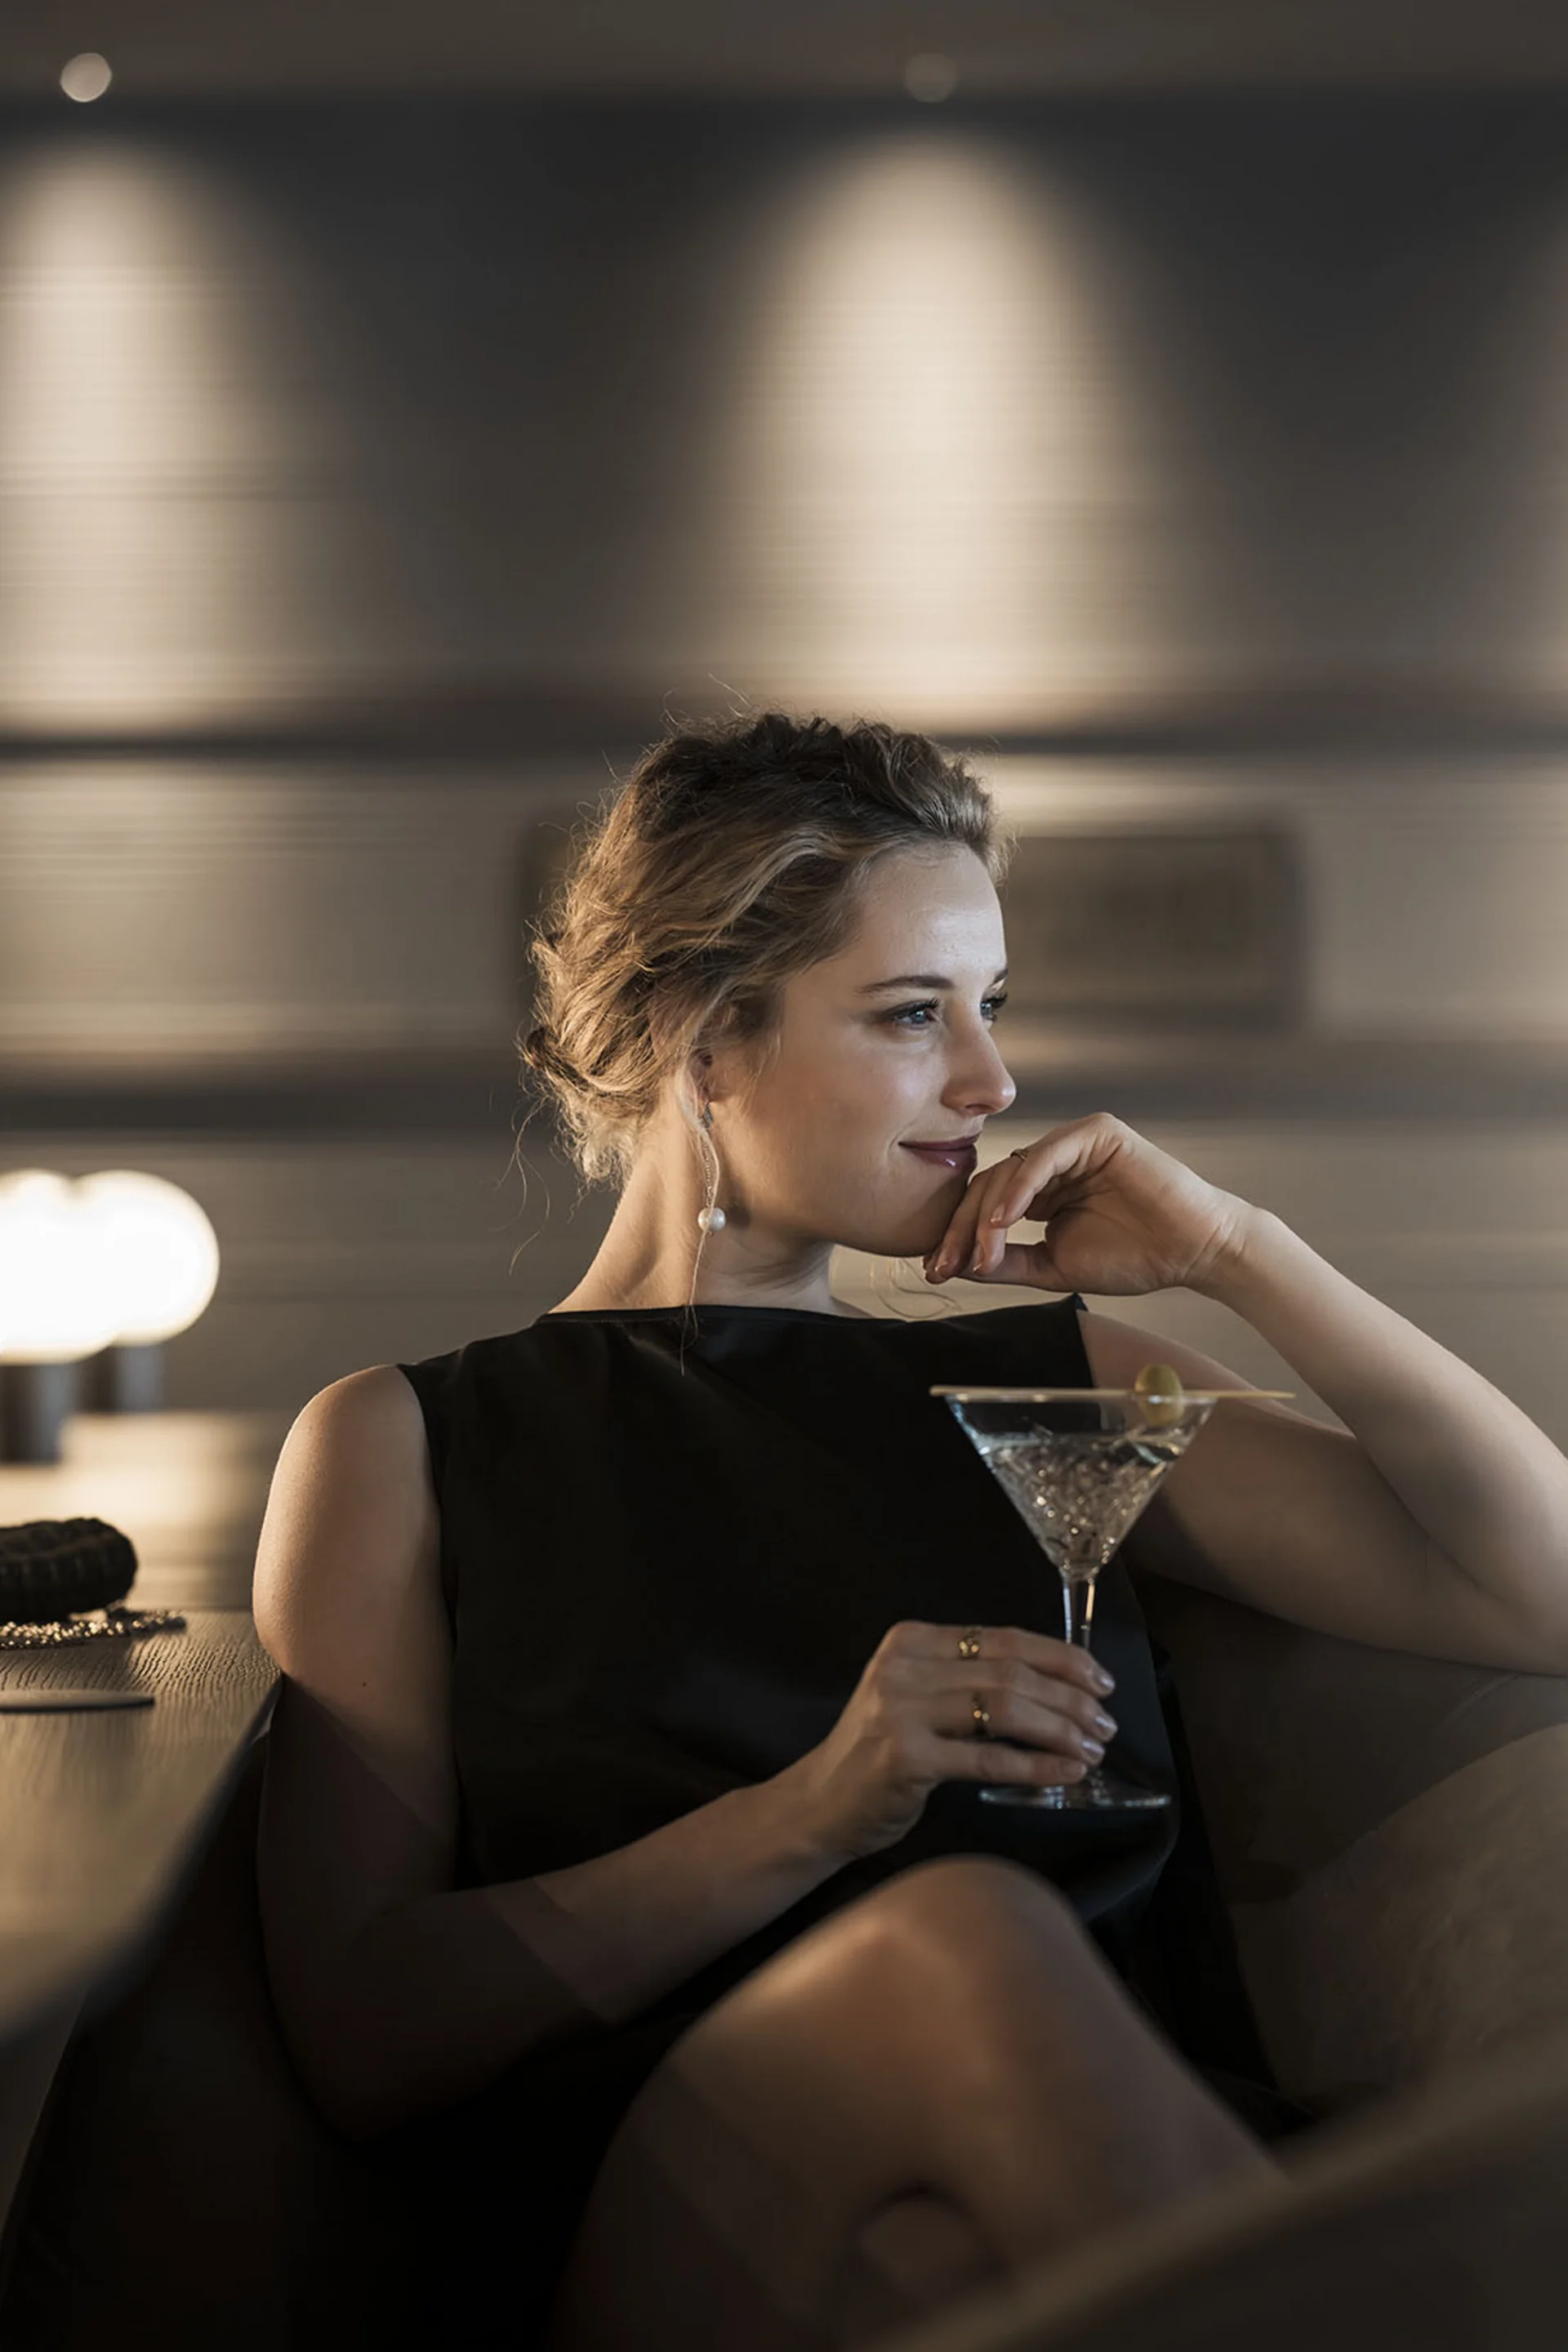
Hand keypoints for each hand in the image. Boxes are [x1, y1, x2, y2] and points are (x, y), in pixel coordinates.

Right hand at [791, 1620, 1118, 1862]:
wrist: (819, 1804)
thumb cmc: (878, 1752)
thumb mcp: (916, 1696)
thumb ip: (967, 1680)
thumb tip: (1057, 1684)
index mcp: (913, 1640)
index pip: (1003, 1638)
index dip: (1060, 1658)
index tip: (1100, 1681)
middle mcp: (904, 1666)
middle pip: (1009, 1672)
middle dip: (1069, 1697)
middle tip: (1104, 1723)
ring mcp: (901, 1710)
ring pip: (1003, 1708)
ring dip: (1060, 1729)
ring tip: (1092, 1749)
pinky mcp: (906, 1757)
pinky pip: (988, 1757)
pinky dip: (1035, 1765)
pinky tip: (1065, 1773)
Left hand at [923, 1113, 1248, 1299]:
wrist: (1192, 1253)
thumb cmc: (1135, 1257)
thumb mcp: (1055, 1266)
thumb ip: (1010, 1262)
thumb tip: (960, 1265)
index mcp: (1043, 1190)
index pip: (985, 1206)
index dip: (958, 1237)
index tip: (936, 1271)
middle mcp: (1053, 1163)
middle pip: (988, 1186)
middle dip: (961, 1228)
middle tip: (944, 1265)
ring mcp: (1073, 1144)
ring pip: (1010, 1171)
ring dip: (988, 1214)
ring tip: (980, 1252)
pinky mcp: (1096, 1133)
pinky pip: (1045, 1156)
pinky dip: (1020, 1188)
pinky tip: (1004, 1221)